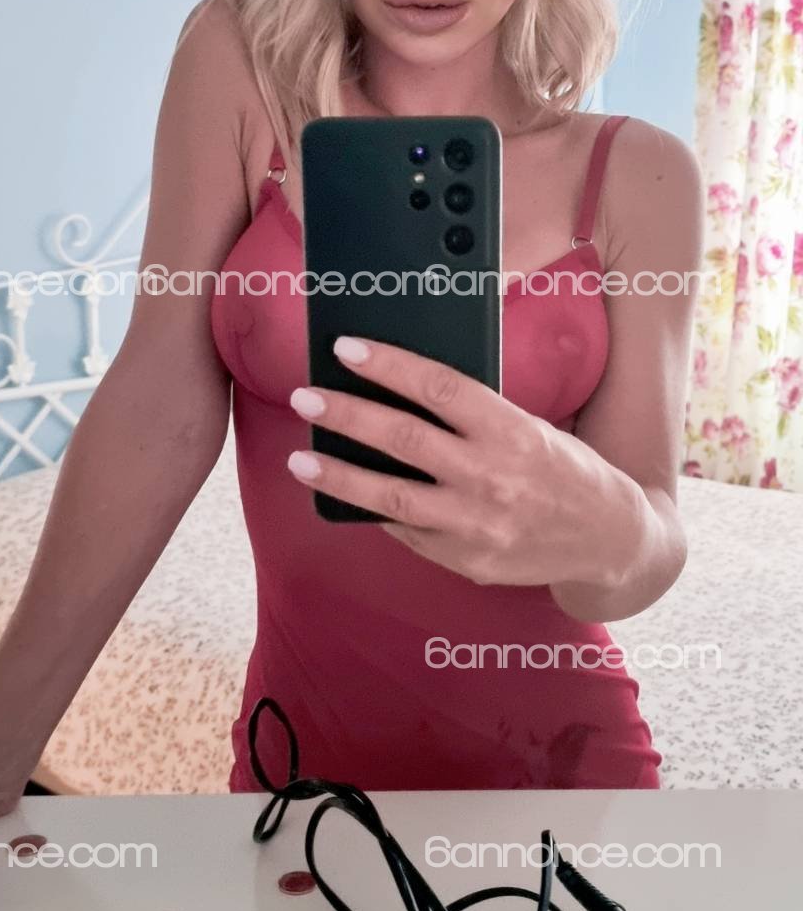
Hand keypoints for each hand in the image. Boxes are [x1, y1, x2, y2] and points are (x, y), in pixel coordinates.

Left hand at [286, 335, 649, 589]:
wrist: (610, 537)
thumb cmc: (562, 468)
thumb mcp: (529, 426)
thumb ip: (472, 415)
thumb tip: (398, 393)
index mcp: (511, 430)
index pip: (438, 386)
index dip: (387, 365)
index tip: (344, 348)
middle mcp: (493, 477)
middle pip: (403, 439)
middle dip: (346, 415)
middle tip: (304, 398)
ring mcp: (478, 525)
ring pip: (391, 497)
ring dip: (339, 475)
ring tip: (300, 459)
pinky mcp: (468, 561)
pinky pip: (409, 532)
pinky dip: (375, 512)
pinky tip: (348, 496)